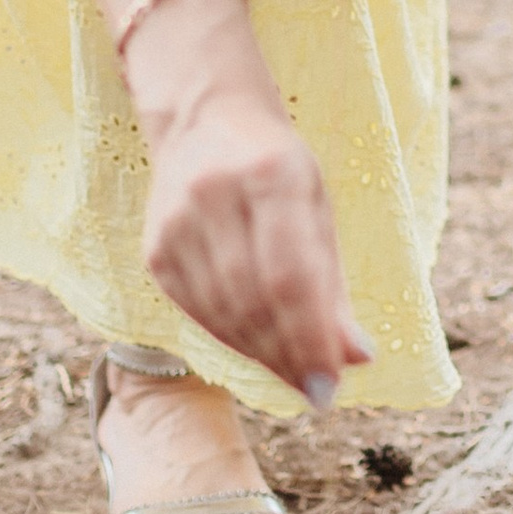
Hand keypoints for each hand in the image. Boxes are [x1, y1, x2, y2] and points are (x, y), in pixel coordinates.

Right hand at [128, 0, 369, 401]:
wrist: (204, 120)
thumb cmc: (278, 168)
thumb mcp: (319, 208)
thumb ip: (334, 284)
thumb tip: (357, 358)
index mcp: (270, 175)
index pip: (290, 276)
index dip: (311, 337)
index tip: (334, 384)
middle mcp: (214, 197)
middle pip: (254, 301)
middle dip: (291, 356)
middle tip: (322, 393)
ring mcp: (176, 225)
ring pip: (223, 314)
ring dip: (265, 356)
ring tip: (299, 377)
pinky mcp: (155, 251)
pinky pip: (198, 313)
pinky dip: (234, 340)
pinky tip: (260, 351)